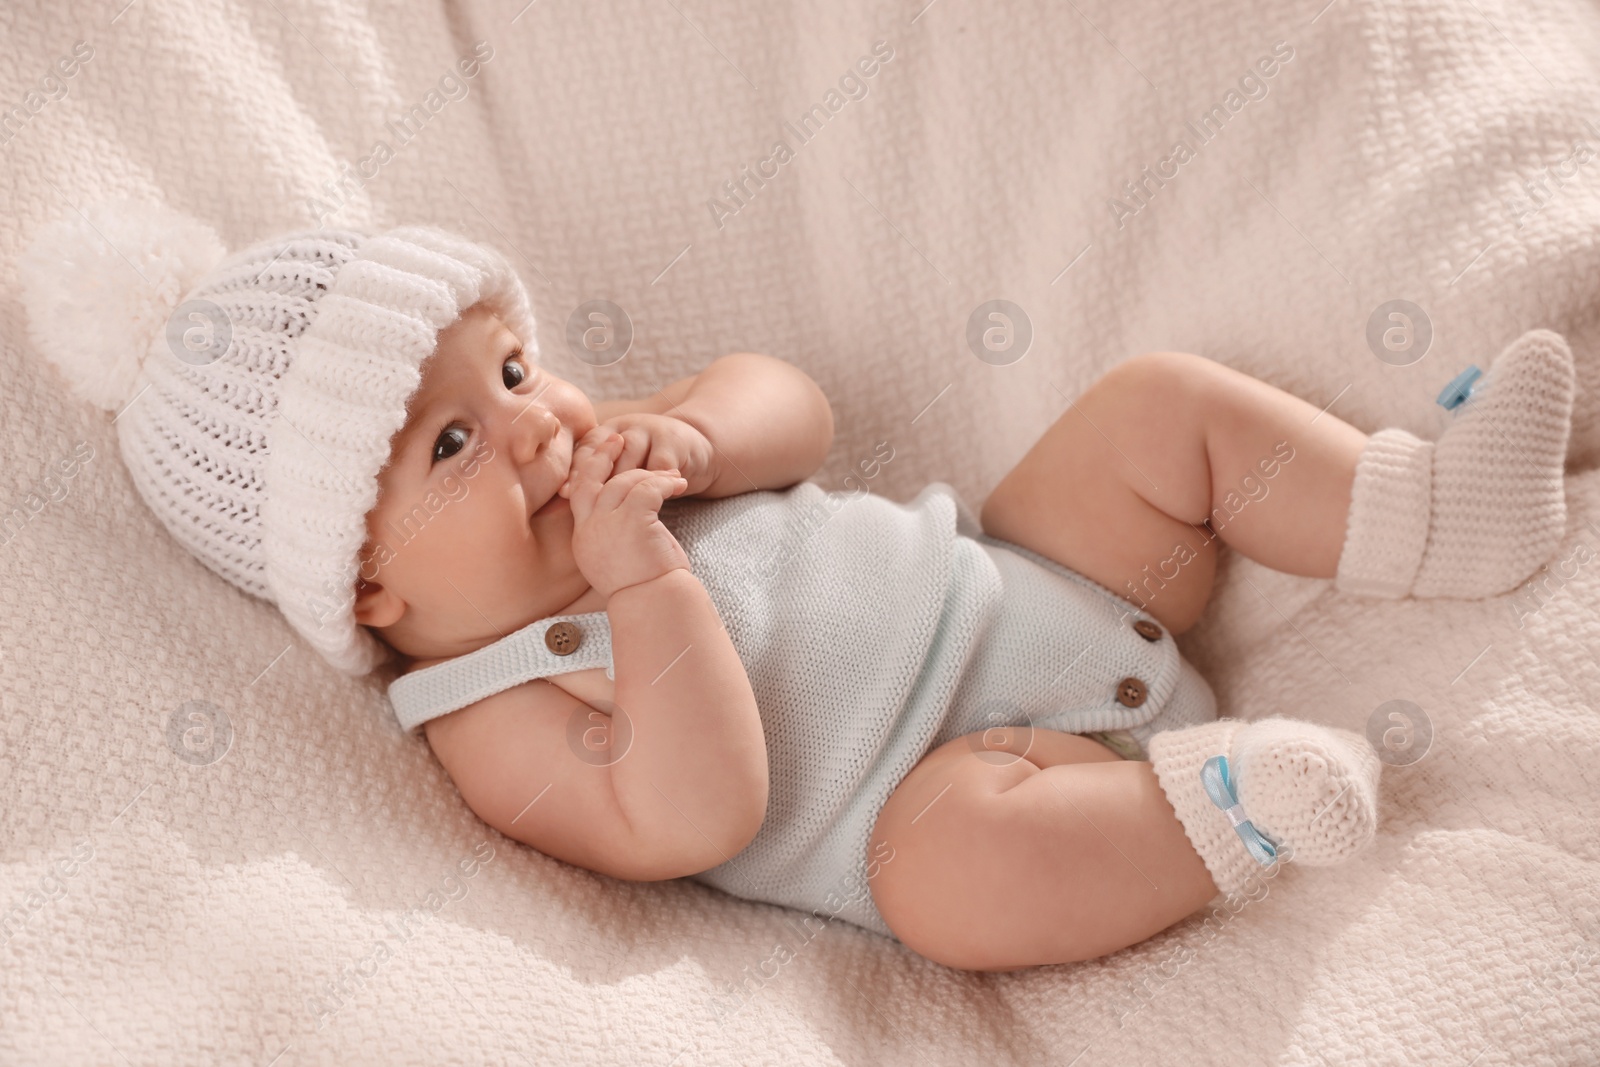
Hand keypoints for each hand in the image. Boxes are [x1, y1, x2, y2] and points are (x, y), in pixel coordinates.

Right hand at [562, 429, 691, 599]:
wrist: (655, 603)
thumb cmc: (644, 586)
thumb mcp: (617, 558)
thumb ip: (610, 534)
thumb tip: (621, 512)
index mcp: (583, 539)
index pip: (577, 494)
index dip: (586, 470)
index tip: (601, 454)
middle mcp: (589, 531)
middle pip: (588, 479)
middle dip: (601, 455)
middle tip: (617, 439)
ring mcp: (607, 525)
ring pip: (623, 481)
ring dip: (649, 474)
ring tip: (672, 476)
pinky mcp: (632, 522)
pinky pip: (646, 488)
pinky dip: (664, 482)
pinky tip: (678, 484)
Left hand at [573, 412, 719, 498]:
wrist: (694, 452)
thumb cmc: (649, 469)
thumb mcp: (621, 468)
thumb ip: (596, 478)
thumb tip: (561, 495)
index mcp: (604, 434)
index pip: (583, 450)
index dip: (574, 471)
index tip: (565, 494)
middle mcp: (624, 428)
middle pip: (604, 451)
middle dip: (597, 478)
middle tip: (592, 505)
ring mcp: (649, 430)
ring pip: (630, 454)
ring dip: (628, 481)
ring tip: (623, 509)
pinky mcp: (673, 441)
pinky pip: (660, 465)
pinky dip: (657, 484)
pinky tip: (657, 502)